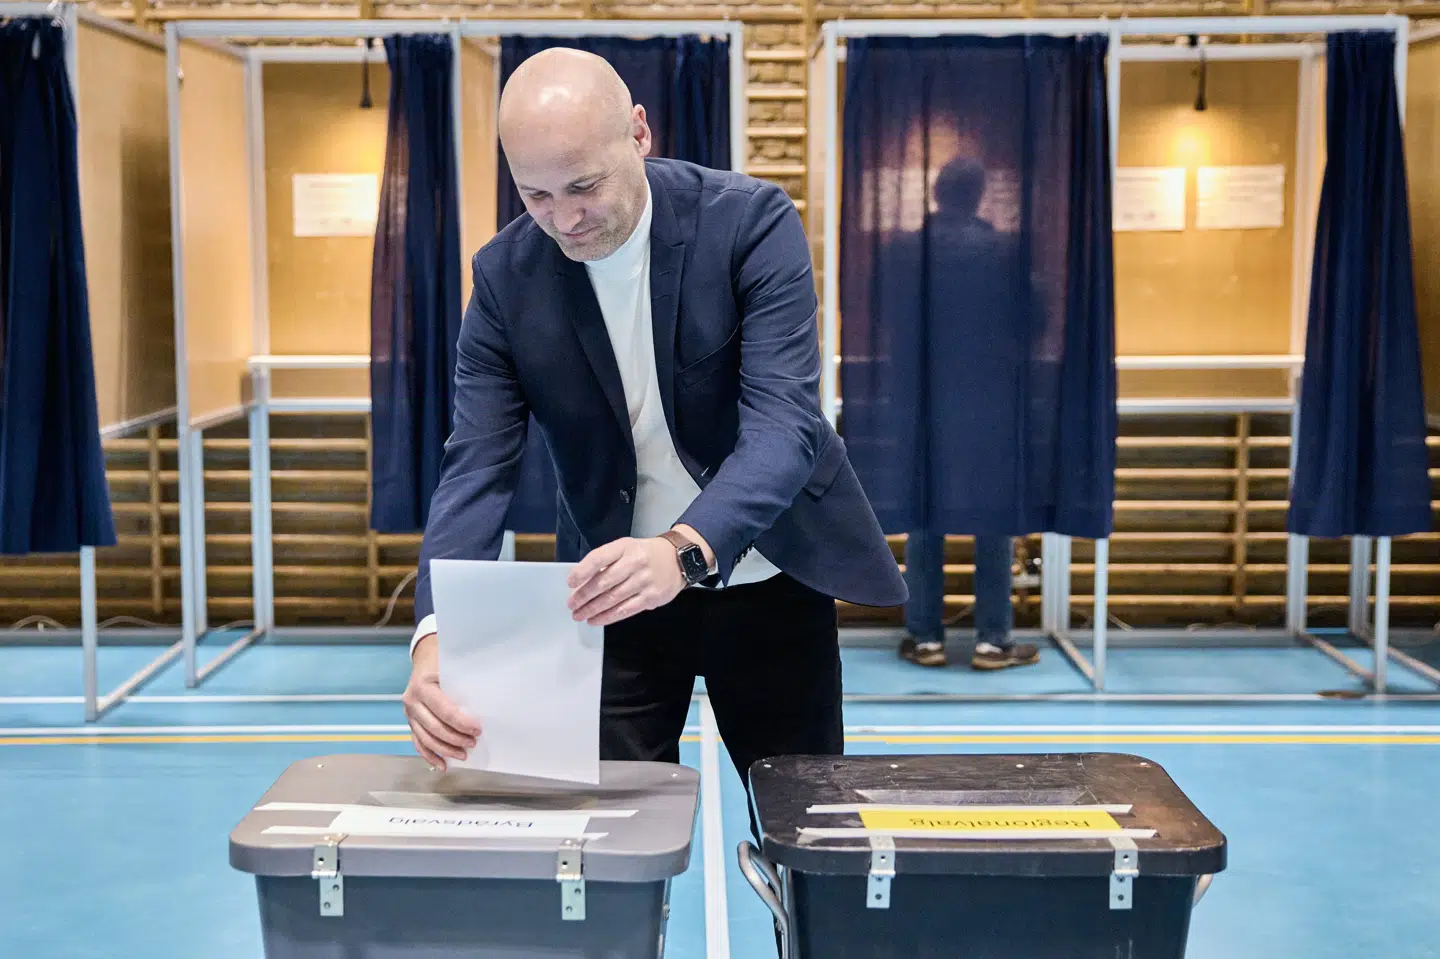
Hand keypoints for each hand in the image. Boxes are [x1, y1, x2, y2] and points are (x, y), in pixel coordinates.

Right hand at [402, 634, 480, 770]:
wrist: (425, 656)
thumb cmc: (442, 660)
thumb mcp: (452, 665)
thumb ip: (464, 681)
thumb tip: (487, 700)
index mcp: (422, 686)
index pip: (444, 710)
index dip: (461, 723)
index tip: (478, 729)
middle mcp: (412, 701)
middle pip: (434, 727)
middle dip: (455, 738)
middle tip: (474, 742)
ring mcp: (409, 713)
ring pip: (426, 738)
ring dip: (445, 749)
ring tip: (463, 754)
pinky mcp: (410, 721)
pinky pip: (418, 742)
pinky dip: (429, 755)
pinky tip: (442, 765)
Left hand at [566, 536, 685, 626]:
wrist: (677, 559)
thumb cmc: (645, 554)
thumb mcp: (626, 548)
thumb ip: (606, 561)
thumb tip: (581, 582)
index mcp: (625, 547)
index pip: (599, 558)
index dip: (582, 571)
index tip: (570, 582)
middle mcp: (635, 563)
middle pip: (603, 582)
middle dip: (583, 596)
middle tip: (571, 604)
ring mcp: (644, 581)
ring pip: (612, 599)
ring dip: (592, 609)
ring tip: (579, 615)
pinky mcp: (651, 597)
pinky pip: (625, 610)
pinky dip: (607, 617)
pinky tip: (596, 620)